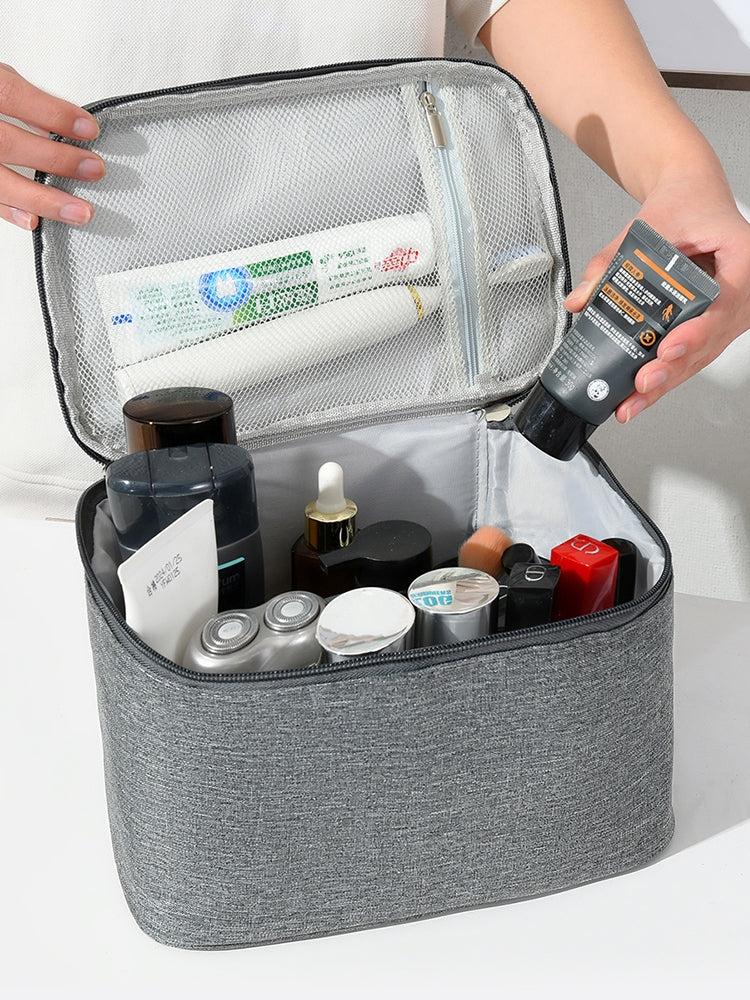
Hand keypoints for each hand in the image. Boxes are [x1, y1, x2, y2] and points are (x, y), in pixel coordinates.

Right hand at [0, 62, 104, 229]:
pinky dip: (8, 211)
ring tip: (80, 210)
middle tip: (93, 168)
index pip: (9, 95)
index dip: (51, 113)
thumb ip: (18, 99)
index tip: (87, 128)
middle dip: (55, 158)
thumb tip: (56, 126)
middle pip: (7, 142)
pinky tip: (34, 220)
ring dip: (42, 199)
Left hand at [564, 170, 749, 422]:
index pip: (724, 305)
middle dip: (672, 369)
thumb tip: (582, 297)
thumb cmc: (685, 204)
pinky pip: (693, 353)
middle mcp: (743, 291)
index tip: (668, 347)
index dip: (696, 332)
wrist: (693, 196)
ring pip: (700, 355)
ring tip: (632, 402)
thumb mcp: (647, 227)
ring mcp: (731, 312)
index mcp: (743, 259)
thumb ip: (611, 261)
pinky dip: (667, 373)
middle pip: (710, 341)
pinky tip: (640, 395)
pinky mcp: (713, 324)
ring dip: (666, 381)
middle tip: (641, 384)